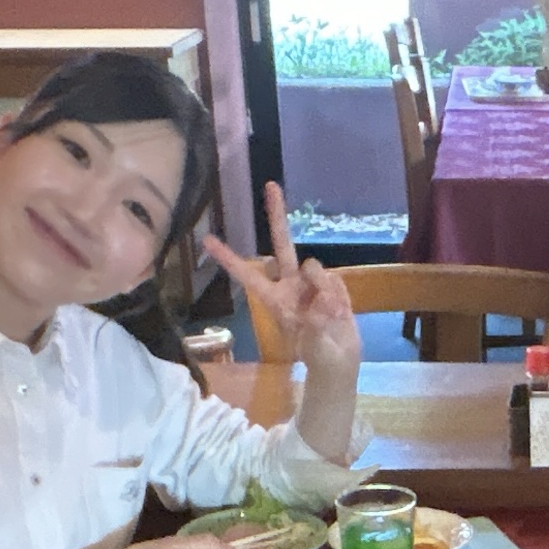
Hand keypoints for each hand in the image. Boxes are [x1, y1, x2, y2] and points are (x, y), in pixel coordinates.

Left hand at [198, 184, 360, 375]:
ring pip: (317, 269)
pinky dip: (340, 297)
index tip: (207, 240)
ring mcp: (313, 283)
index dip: (229, 259)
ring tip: (329, 318)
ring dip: (324, 290)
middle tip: (270, 185)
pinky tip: (340, 313)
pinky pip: (336, 281)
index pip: (248, 276)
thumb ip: (318, 314)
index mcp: (275, 300)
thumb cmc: (318, 356)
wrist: (341, 362)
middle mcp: (291, 285)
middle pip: (283, 245)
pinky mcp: (333, 285)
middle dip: (277, 215)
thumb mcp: (312, 342)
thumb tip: (324, 290)